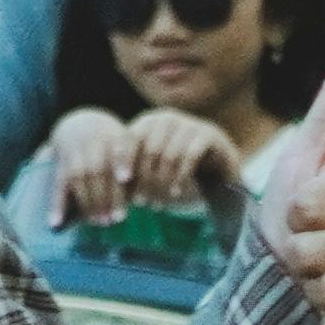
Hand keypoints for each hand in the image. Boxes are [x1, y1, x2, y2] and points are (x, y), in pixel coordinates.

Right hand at [41, 108, 137, 226]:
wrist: (79, 125)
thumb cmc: (114, 145)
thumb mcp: (127, 145)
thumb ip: (137, 166)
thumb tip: (150, 197)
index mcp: (114, 135)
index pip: (119, 146)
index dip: (121, 161)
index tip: (125, 178)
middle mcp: (93, 141)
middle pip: (98, 168)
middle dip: (106, 195)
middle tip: (115, 219)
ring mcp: (74, 152)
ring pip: (79, 177)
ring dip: (88, 202)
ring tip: (99, 222)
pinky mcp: (60, 164)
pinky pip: (58, 185)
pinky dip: (56, 204)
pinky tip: (56, 223)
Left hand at [115, 110, 243, 206]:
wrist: (214, 168)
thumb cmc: (174, 171)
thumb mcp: (149, 171)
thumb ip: (132, 175)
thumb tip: (110, 188)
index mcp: (148, 123)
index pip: (130, 137)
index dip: (123, 158)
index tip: (121, 180)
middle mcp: (167, 119)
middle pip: (150, 149)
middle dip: (145, 179)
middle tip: (142, 203)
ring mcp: (189, 124)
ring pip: (169, 155)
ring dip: (162, 183)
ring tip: (158, 204)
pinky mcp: (208, 135)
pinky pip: (190, 156)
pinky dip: (180, 177)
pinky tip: (176, 193)